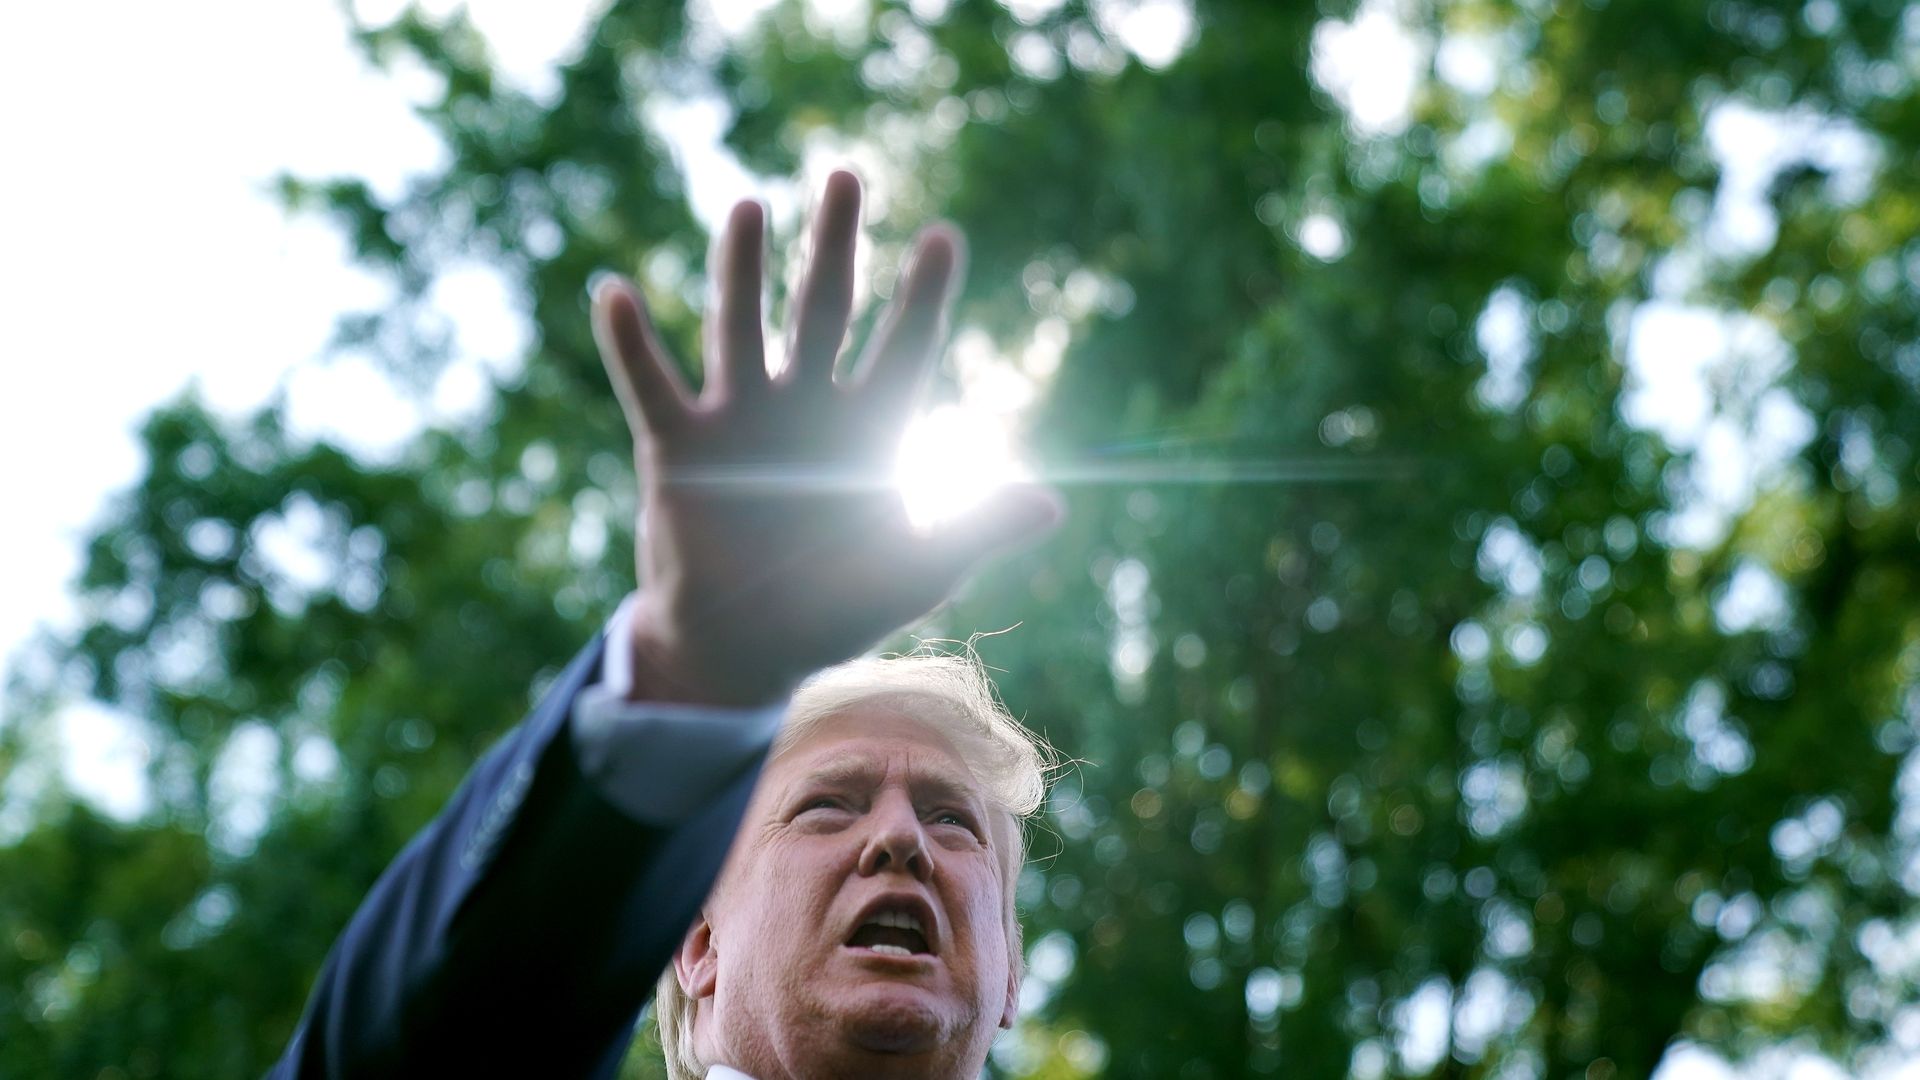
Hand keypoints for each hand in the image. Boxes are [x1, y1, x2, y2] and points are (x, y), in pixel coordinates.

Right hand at [590, 170, 1061, 705]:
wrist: (746, 650)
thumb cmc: (835, 608)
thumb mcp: (914, 573)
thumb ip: (974, 532)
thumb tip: (1049, 504)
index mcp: (867, 431)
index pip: (903, 349)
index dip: (922, 298)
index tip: (942, 238)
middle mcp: (804, 409)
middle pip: (823, 310)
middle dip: (835, 246)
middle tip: (846, 174)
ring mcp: (739, 421)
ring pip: (741, 327)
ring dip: (742, 270)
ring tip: (749, 206)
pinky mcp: (678, 448)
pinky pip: (650, 386)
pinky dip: (631, 344)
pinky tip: (615, 292)